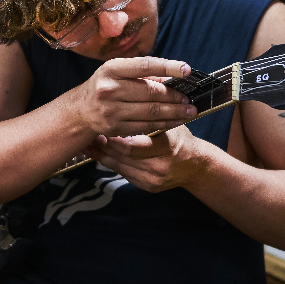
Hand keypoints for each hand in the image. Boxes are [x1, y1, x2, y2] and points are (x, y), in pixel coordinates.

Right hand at [75, 57, 196, 136]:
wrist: (81, 110)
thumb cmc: (104, 86)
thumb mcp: (117, 72)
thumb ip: (142, 73)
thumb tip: (172, 77)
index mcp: (111, 69)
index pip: (144, 66)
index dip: (168, 67)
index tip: (186, 70)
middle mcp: (109, 89)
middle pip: (151, 93)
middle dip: (174, 96)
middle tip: (189, 99)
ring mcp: (112, 110)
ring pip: (151, 112)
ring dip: (174, 112)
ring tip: (189, 111)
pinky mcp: (116, 127)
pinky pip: (146, 126)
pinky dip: (164, 123)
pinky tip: (175, 121)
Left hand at [85, 125, 212, 192]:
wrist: (196, 166)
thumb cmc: (181, 139)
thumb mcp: (171, 123)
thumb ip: (152, 114)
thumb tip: (129, 96)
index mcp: (166, 147)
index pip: (131, 145)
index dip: (112, 137)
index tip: (99, 126)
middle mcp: (159, 167)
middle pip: (121, 157)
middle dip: (102, 145)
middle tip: (88, 133)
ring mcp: (152, 180)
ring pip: (118, 166)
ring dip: (101, 155)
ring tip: (88, 144)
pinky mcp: (147, 187)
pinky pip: (123, 173)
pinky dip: (110, 163)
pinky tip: (99, 155)